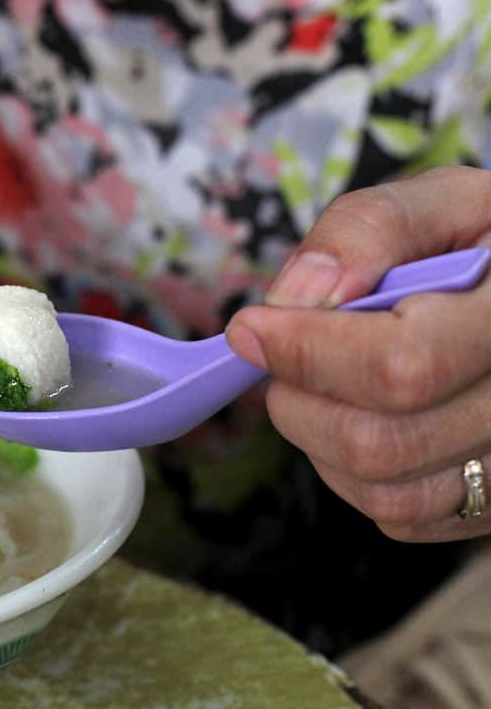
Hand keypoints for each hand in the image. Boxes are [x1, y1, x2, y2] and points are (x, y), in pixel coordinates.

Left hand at [225, 166, 490, 541]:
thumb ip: (369, 230)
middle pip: (378, 442)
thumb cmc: (486, 243)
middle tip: (283, 349)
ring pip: (381, 489)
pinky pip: (400, 515)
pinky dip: (349, 472)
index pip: (400, 367)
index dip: (306, 352)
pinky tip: (357, 414)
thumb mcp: (444, 203)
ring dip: (316, 435)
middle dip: (298, 395)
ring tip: (321, 377)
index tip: (250, 326)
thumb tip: (298, 295)